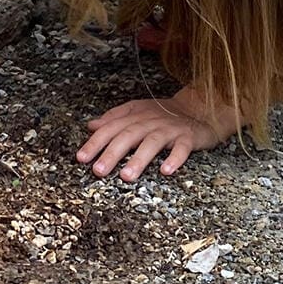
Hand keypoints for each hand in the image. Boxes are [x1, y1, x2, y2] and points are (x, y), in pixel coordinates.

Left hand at [76, 88, 237, 180]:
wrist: (201, 107)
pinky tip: (165, 171)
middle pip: (129, 135)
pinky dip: (174, 158)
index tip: (81, 158)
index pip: (112, 127)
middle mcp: (151, 120)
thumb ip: (115, 118)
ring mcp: (170, 128)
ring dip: (139, 158)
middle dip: (112, 152)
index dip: (96, 142)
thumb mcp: (138, 111)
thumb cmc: (165, 114)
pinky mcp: (188, 137)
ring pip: (152, 142)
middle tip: (98, 170)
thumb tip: (91, 125)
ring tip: (126, 176)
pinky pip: (182, 148)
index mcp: (136, 115)